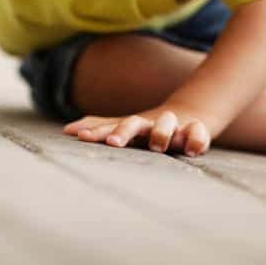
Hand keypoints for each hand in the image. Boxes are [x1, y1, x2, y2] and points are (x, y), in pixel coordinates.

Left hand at [63, 106, 212, 156]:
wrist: (191, 115)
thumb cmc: (151, 127)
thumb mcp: (127, 126)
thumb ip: (101, 127)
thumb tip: (67, 130)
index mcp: (134, 124)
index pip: (111, 126)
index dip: (98, 132)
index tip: (82, 138)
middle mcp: (152, 124)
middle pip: (136, 123)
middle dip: (124, 131)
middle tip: (114, 143)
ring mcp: (175, 128)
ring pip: (168, 124)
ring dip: (162, 132)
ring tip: (157, 145)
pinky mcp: (196, 133)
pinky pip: (199, 134)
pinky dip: (196, 139)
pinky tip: (192, 150)